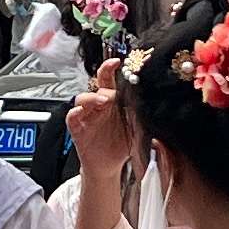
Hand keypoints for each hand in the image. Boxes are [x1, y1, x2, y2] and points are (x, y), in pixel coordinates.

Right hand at [66, 65, 134, 181]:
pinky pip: (73, 116)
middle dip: (102, 74)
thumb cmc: (122, 145)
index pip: (111, 81)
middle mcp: (99, 106)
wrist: (109, 167)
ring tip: (103, 100)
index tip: (118, 61)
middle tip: (111, 71)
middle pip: (96, 84)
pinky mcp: (78, 128)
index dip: (112, 69)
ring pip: (83, 98)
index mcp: (113, 103)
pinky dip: (76, 112)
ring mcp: (87, 116)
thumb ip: (141, 116)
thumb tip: (155, 105)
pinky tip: (82, 112)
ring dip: (92, 97)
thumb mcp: (136, 130)